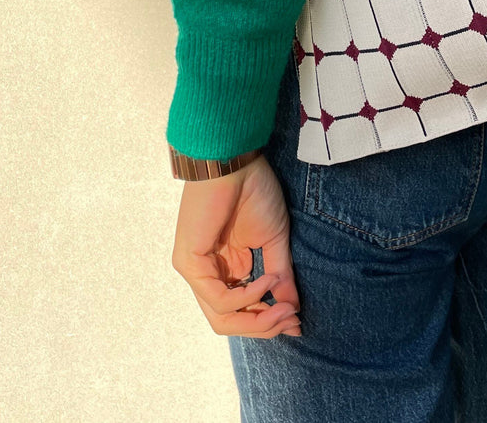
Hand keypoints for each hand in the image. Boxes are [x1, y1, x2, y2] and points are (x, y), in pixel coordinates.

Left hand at [172, 153, 302, 338]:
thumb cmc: (253, 190)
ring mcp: (195, 270)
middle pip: (231, 321)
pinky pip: (217, 298)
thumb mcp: (273, 239)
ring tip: (284, 306)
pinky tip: (267, 280)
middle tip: (293, 317)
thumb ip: (280, 276)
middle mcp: (208, 273)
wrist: (235, 161)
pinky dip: (247, 296)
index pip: (242, 311)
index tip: (298, 321)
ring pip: (222, 318)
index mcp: (227, 267)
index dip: (269, 321)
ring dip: (258, 318)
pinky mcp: (188, 263)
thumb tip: (293, 310)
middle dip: (264, 325)